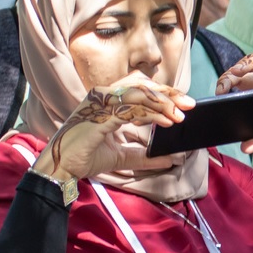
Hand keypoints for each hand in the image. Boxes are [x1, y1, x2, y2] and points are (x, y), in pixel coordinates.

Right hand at [32, 74, 192, 182]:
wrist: (63, 166)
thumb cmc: (86, 156)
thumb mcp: (123, 157)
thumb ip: (146, 156)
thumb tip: (172, 159)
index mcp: (107, 101)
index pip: (139, 89)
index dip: (164, 94)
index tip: (184, 103)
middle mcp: (102, 97)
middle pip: (141, 85)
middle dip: (168, 93)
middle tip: (189, 104)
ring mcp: (98, 104)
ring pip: (137, 94)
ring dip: (162, 103)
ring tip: (180, 115)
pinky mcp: (98, 116)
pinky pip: (130, 109)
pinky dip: (152, 114)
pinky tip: (167, 121)